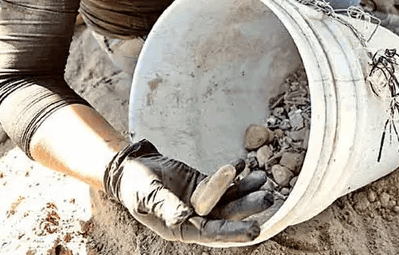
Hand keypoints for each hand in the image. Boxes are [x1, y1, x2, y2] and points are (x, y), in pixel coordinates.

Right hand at [104, 140, 271, 243]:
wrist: (131, 169)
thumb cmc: (134, 186)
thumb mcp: (146, 196)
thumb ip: (165, 206)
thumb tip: (182, 218)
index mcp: (180, 228)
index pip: (212, 233)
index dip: (233, 232)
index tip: (255, 230)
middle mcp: (195, 217)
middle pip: (227, 214)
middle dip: (248, 207)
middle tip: (268, 197)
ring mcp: (201, 200)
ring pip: (229, 197)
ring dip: (246, 189)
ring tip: (263, 179)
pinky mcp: (203, 184)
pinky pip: (223, 181)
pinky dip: (234, 173)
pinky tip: (246, 165)